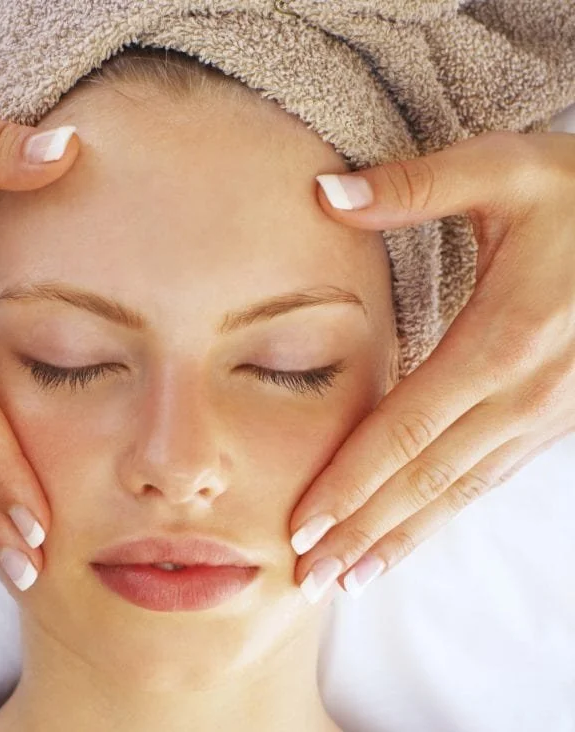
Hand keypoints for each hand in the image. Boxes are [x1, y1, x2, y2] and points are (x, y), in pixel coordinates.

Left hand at [290, 130, 574, 602]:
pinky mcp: (549, 421)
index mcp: (502, 340)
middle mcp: (523, 395)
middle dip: (361, 532)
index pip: (406, 429)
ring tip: (346, 579)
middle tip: (307, 578)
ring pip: (456, 494)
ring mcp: (542, 417)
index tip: (301, 526)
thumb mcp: (505, 169)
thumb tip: (324, 193)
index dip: (350, 481)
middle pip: (424, 479)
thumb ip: (414, 185)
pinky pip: (484, 481)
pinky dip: (438, 516)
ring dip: (397, 538)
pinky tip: (407, 536)